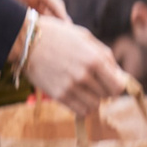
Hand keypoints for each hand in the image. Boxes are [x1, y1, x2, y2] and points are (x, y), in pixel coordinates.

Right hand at [18, 16, 134, 116]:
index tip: (111, 80)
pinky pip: (80, 111)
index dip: (117, 84)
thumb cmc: (58, 35)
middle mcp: (84, 75)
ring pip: (95, 106)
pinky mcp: (59, 96)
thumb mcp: (85, 37)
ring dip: (93, 99)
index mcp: (94, 59)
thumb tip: (120, 74)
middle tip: (94, 81)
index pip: (118, 86)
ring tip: (84, 87)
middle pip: (107, 96)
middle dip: (104, 89)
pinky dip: (82, 106)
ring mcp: (71, 87)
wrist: (26, 41)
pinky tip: (76, 94)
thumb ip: (105, 55)